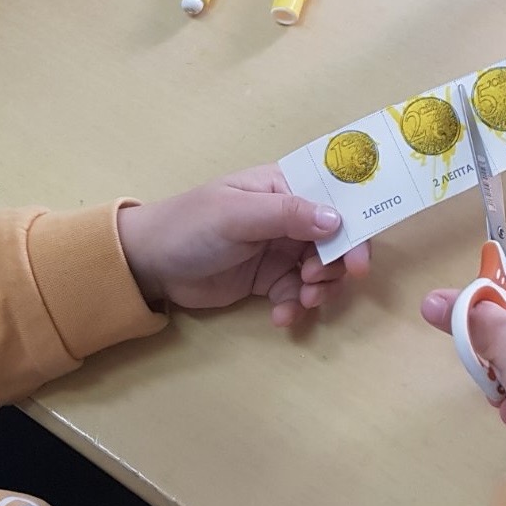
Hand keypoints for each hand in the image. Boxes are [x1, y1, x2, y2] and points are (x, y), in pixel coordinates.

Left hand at [116, 164, 369, 325]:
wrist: (146, 266)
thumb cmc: (189, 226)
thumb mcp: (236, 214)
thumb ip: (287, 214)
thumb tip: (337, 221)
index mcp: (285, 187)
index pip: (336, 200)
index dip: (356, 226)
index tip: (359, 260)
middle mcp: (291, 216)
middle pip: (337, 239)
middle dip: (337, 265)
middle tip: (321, 283)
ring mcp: (282, 249)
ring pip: (323, 269)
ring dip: (320, 289)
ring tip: (302, 302)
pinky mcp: (270, 279)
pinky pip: (299, 293)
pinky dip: (296, 308)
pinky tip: (281, 318)